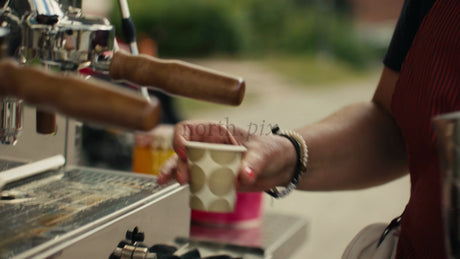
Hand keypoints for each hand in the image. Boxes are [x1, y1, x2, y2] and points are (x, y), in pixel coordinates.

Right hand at [158, 121, 296, 191]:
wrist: (280, 166)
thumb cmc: (271, 150)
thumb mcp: (264, 153)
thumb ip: (253, 164)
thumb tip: (245, 176)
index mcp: (217, 131)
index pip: (189, 128)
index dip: (181, 138)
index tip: (184, 151)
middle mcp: (209, 145)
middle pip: (183, 149)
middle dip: (178, 162)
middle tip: (183, 178)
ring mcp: (209, 161)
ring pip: (184, 164)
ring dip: (174, 172)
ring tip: (166, 182)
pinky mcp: (213, 176)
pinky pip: (194, 179)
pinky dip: (183, 183)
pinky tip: (171, 187)